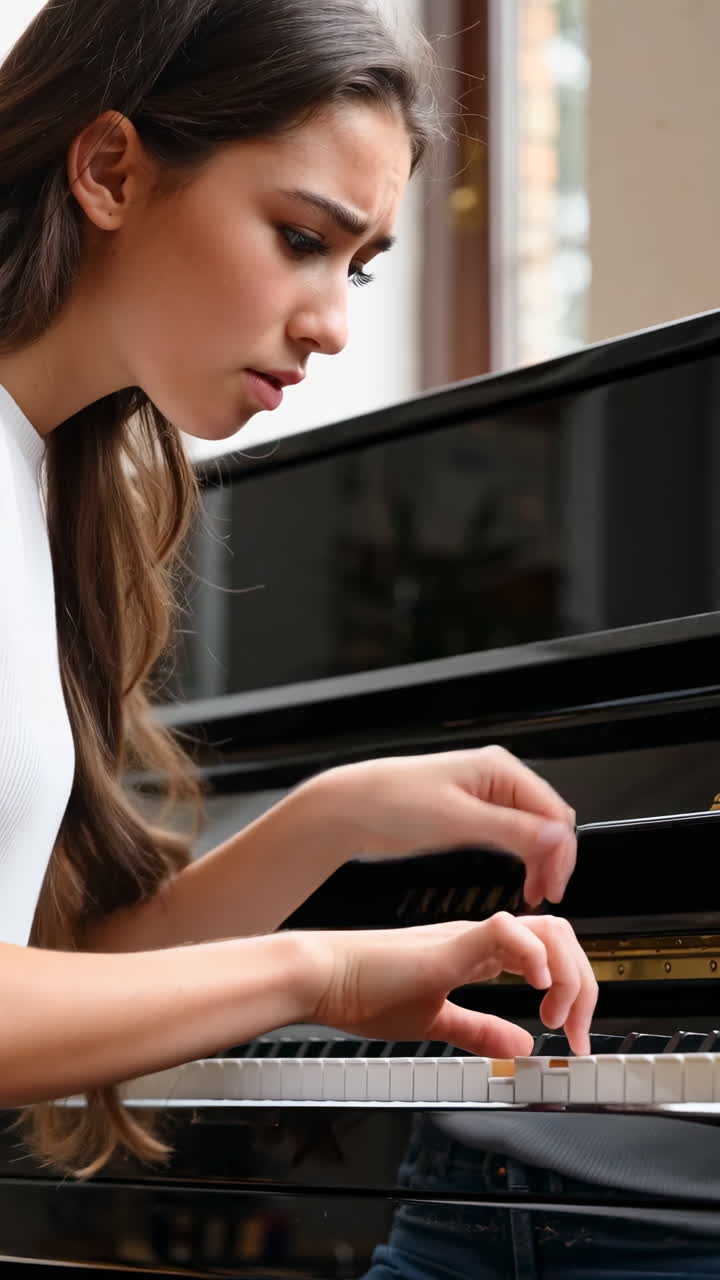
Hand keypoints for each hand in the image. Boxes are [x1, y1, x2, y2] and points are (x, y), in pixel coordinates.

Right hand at [299, 911, 596, 1056]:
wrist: (320, 977)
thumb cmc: (361, 991)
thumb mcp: (433, 1021)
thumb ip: (478, 1030)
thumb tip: (521, 1045)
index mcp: (476, 953)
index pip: (548, 952)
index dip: (573, 992)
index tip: (571, 1035)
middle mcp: (478, 939)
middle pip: (560, 936)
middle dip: (584, 985)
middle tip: (575, 1031)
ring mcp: (465, 938)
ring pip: (546, 928)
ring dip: (567, 974)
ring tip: (557, 1014)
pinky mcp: (448, 944)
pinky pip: (506, 932)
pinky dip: (534, 956)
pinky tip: (535, 989)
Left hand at [315, 747, 575, 906]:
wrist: (352, 806)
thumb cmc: (394, 802)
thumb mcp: (457, 820)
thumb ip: (511, 829)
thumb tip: (558, 836)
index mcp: (500, 768)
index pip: (552, 811)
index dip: (561, 852)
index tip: (555, 887)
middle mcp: (498, 777)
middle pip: (547, 820)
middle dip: (553, 857)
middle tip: (548, 894)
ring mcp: (486, 794)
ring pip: (533, 829)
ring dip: (540, 860)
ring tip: (535, 892)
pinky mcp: (473, 812)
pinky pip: (512, 834)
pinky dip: (522, 856)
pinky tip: (520, 878)